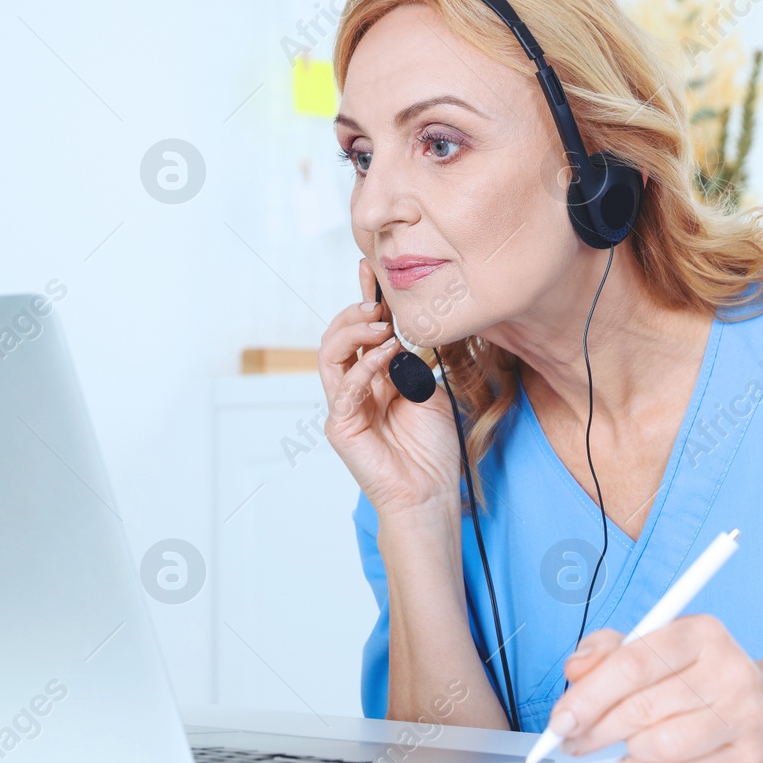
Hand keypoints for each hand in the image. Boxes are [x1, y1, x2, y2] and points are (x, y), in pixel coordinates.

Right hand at [317, 258, 460, 514]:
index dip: (363, 299)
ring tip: (382, 325)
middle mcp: (354, 387)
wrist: (430, 492)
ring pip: (330, 354)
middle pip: (338, 336)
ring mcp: (344, 406)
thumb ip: (411, 362)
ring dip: (354, 332)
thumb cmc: (432, 448)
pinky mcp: (340, 426)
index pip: (361, 332)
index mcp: (373, 377)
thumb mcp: (428, 390)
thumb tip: (402, 331)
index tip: (370, 270)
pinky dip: (365, 366)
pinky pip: (345, 388)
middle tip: (379, 303)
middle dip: (355, 312)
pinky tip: (388, 354)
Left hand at [550, 616, 762, 762]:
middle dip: (594, 728)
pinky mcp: (749, 759)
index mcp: (701, 633)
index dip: (588, 695)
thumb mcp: (655, 646)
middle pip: (640, 708)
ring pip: (658, 745)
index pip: (633, 663)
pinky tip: (637, 761)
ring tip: (622, 741)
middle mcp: (728, 671)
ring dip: (626, 749)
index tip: (561, 717)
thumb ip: (608, 651)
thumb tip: (576, 669)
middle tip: (571, 737)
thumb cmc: (699, 676)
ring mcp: (743, 717)